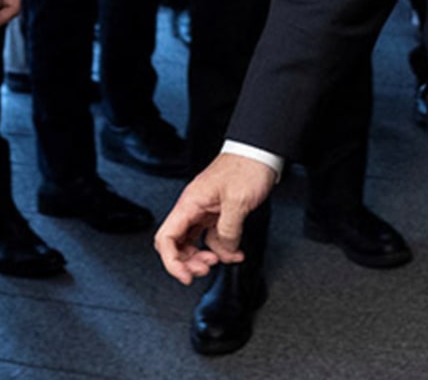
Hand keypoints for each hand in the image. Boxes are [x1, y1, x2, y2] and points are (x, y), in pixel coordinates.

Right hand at [155, 154, 277, 283]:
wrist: (260, 152)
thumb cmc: (246, 166)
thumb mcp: (237, 202)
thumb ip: (227, 231)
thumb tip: (223, 251)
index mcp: (190, 203)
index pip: (167, 239)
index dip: (172, 262)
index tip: (186, 275)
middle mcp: (193, 207)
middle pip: (177, 244)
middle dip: (188, 261)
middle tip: (206, 268)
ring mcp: (204, 210)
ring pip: (194, 242)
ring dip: (204, 256)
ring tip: (221, 259)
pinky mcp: (217, 212)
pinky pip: (211, 236)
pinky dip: (221, 248)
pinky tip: (234, 251)